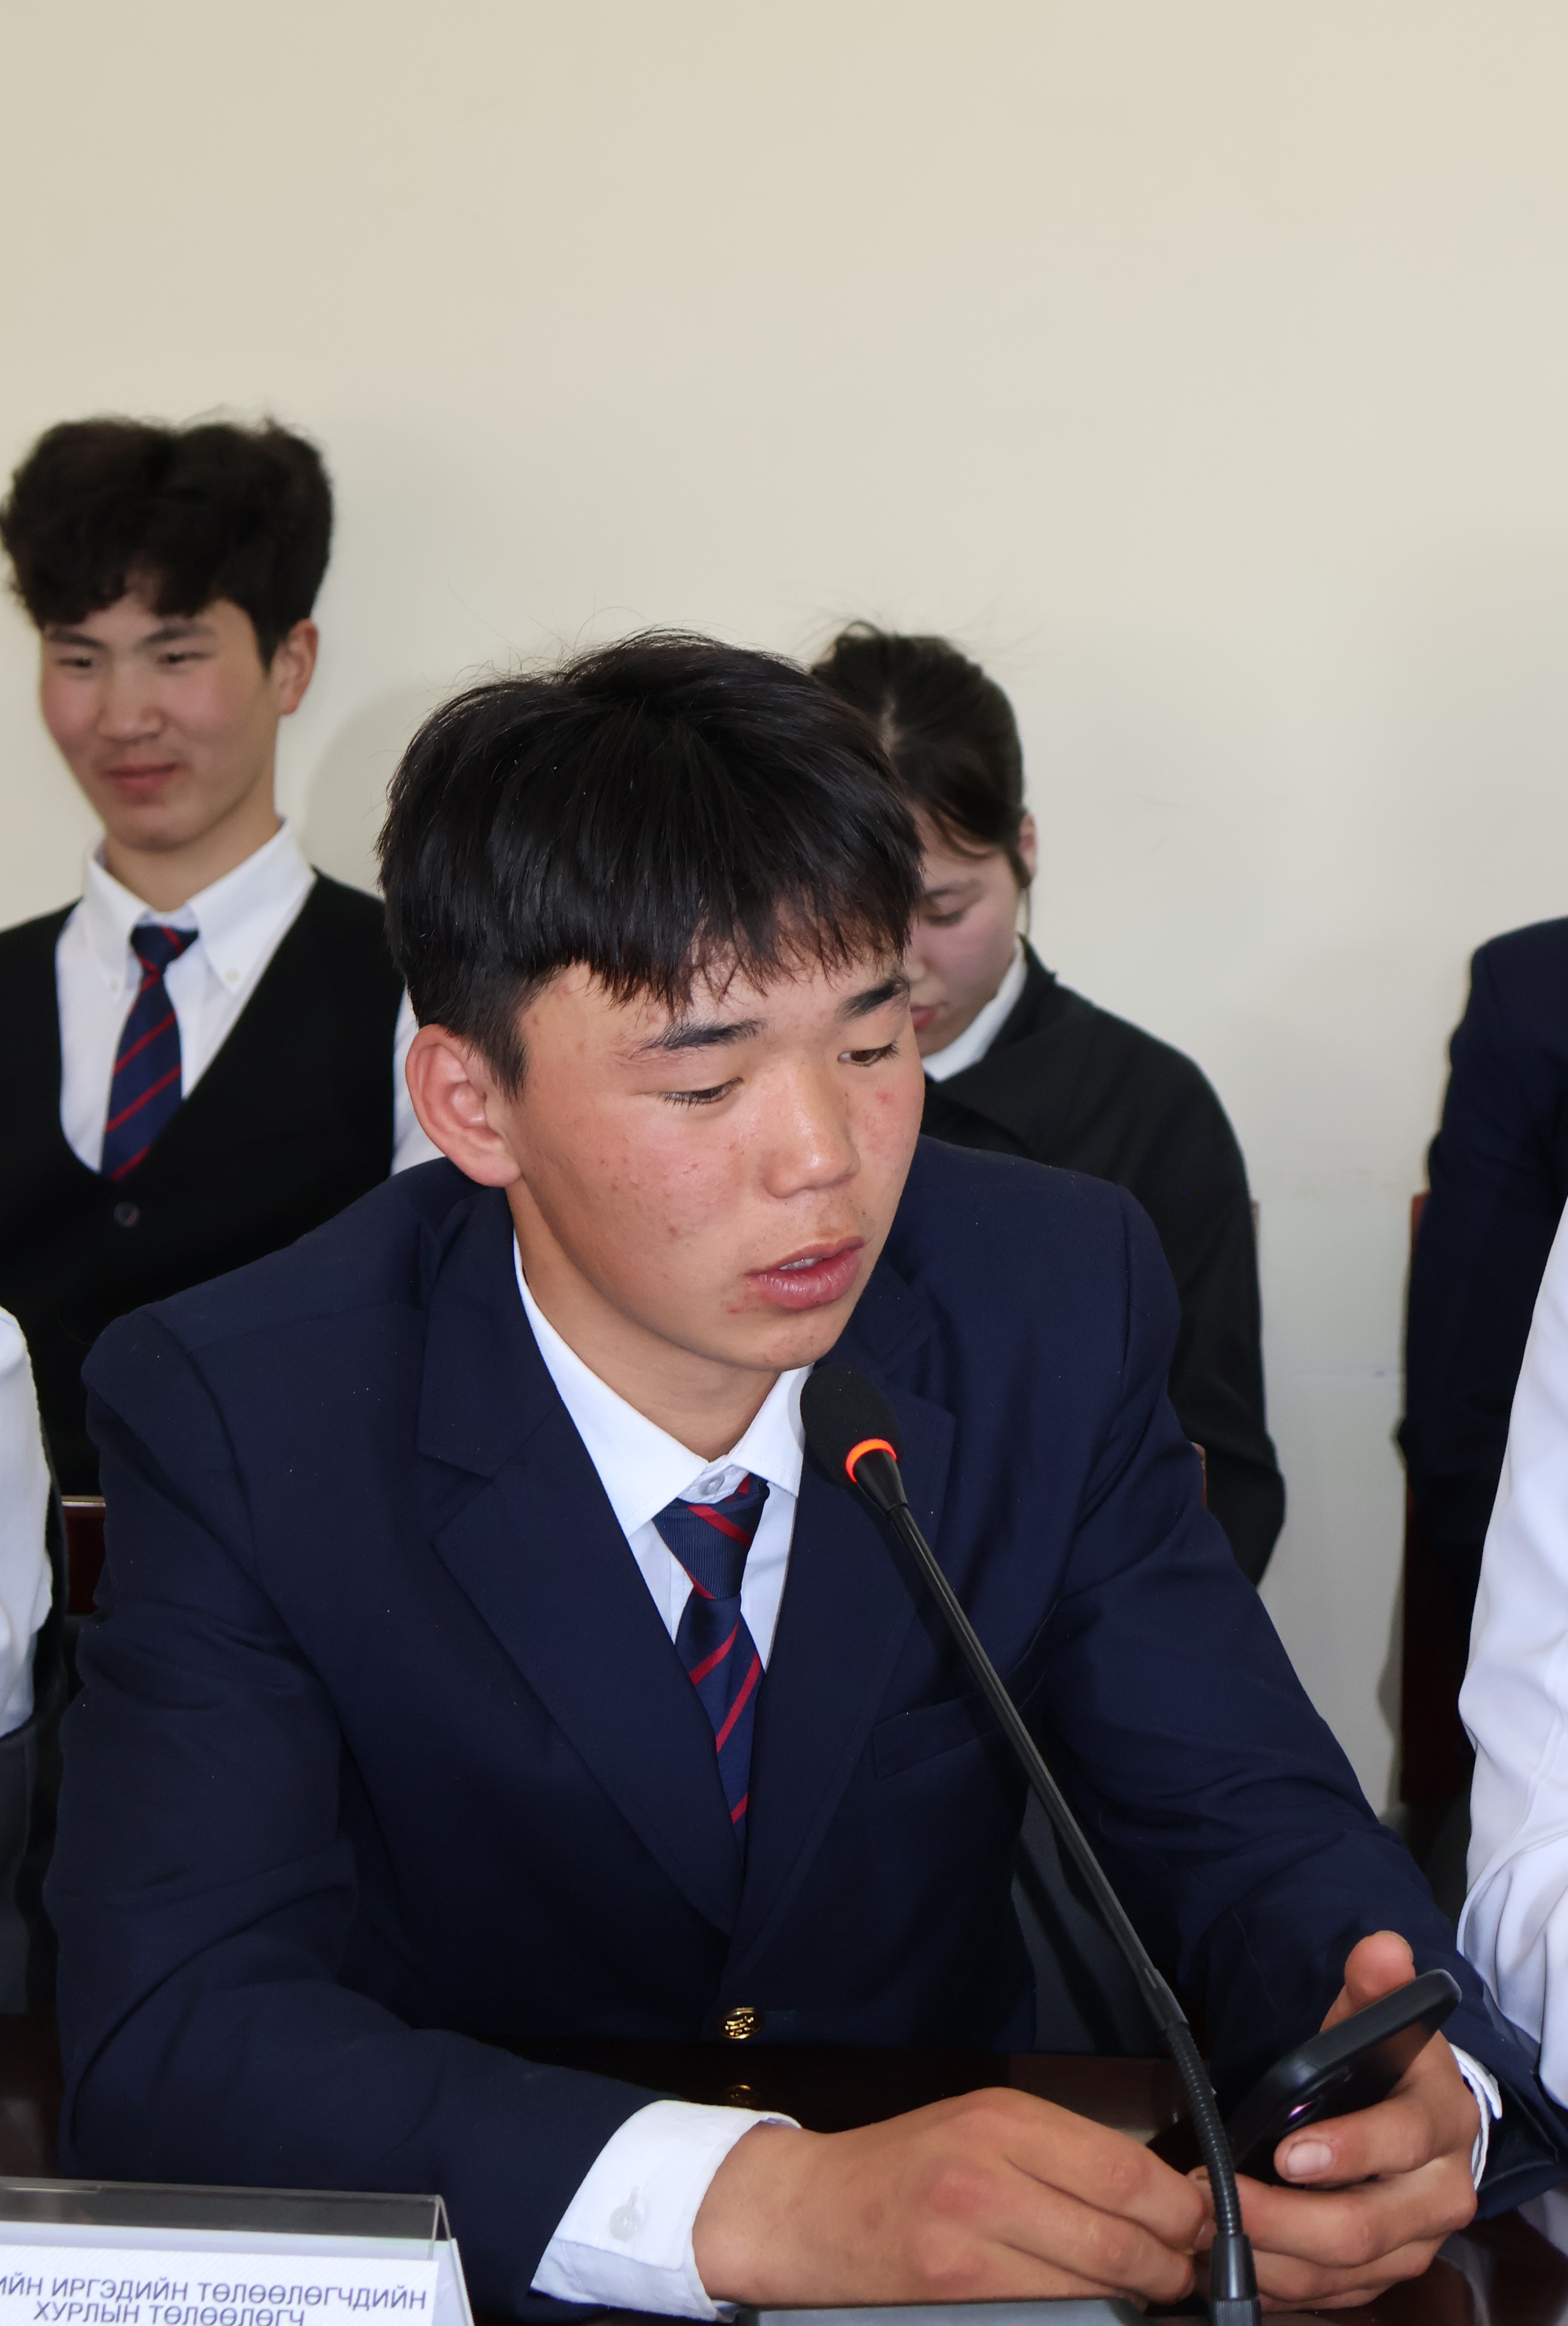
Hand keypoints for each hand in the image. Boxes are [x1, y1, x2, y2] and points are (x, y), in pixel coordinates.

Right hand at [692, 2085, 1208, 2308]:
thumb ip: (1063, 2152)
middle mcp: (987, 2173)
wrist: (813, 2212)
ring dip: (1135, 2296)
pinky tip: (1090, 2305)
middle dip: (1171, 2263)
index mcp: (1001, 2120)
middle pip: (1120, 2233)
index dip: (1180, 2206)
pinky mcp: (959, 2292)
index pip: (1125, 2167)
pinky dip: (1085, 2313)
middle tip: (1183, 2269)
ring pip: (1095, 2284)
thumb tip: (1157, 2193)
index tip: (1200, 2221)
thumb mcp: (981, 2126)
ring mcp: (970, 2241)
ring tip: (1143, 2289)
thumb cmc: (903, 2167)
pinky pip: (1053, 2313)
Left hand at [1208, 1931, 1480, 2311]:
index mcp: (1442, 2123)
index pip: (1400, 2142)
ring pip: (1343, 2271)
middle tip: (1217, 2201)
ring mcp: (1415, 2243)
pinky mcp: (1385, 2273)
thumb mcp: (1377, 2016)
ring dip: (1269, 2253)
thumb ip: (1373, 1983)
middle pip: (1364, 2227)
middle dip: (1283, 2219)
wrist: (1419, 2119)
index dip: (1346, 2149)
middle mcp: (1439, 2194)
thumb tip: (1381, 1949)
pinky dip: (1281, 2280)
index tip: (1286, 2151)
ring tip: (1208, 2221)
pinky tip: (1235, 2255)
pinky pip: (1333, 2294)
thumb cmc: (1389, 2067)